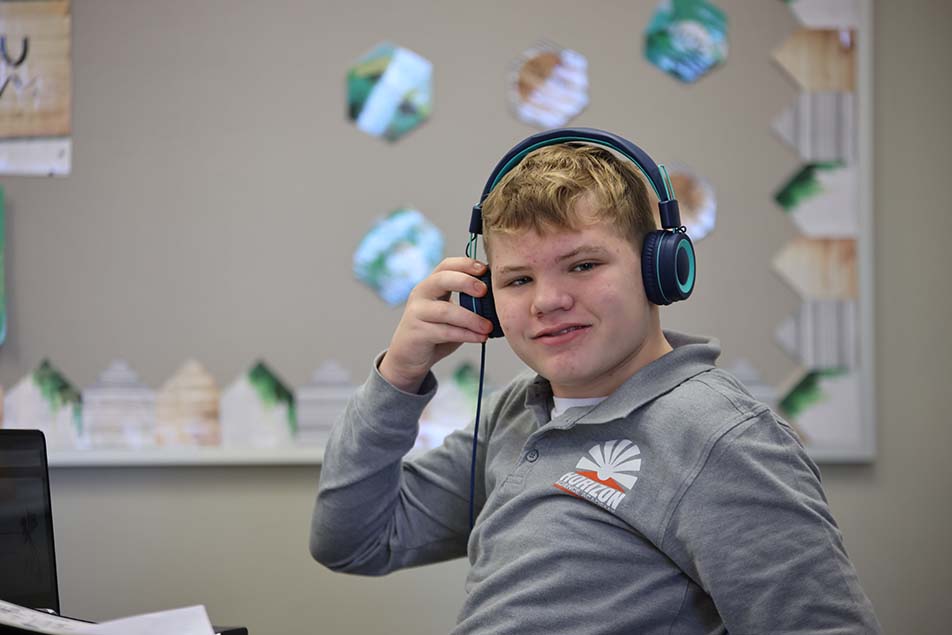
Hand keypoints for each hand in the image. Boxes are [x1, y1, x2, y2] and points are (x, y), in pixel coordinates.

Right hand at [379, 257, 494, 392]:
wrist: (409, 356)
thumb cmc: (435, 331)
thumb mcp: (450, 312)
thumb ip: (467, 303)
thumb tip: (498, 297)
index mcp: (431, 285)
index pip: (446, 265)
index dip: (465, 264)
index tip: (485, 269)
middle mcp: (421, 294)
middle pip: (442, 279)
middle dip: (465, 282)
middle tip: (485, 291)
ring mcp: (417, 313)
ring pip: (445, 310)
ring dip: (471, 318)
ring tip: (488, 326)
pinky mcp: (417, 333)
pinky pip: (445, 332)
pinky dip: (466, 335)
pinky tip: (480, 338)